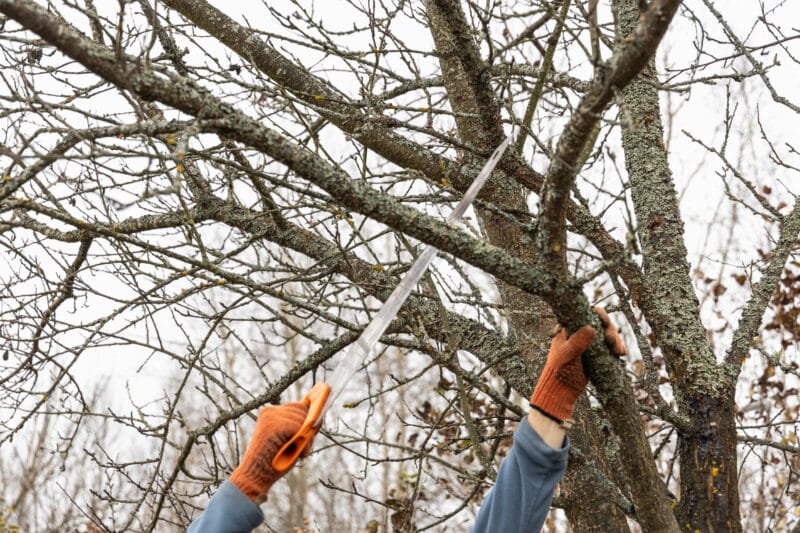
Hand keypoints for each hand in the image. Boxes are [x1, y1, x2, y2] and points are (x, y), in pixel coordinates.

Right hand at [230, 402, 307, 501]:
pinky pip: (300, 429)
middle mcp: (270, 411)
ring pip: (303, 420)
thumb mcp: (288, 440)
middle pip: (302, 410)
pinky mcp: (274, 426)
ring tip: (300, 453)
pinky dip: (304, 444)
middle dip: (308, 428)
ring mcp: (271, 417)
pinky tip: (300, 455)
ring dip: (307, 438)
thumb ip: (299, 427)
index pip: (298, 406)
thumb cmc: (274, 461)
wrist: (254, 477)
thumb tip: (319, 417)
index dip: (308, 418)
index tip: (313, 429)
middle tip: (304, 447)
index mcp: (270, 412)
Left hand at [529, 307, 625, 421]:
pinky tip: (621, 354)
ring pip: (607, 334)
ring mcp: (588, 342)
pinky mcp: (596, 353)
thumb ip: (577, 343)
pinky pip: (609, 346)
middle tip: (612, 343)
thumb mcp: (566, 356)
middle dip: (610, 331)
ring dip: (616, 340)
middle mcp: (579, 331)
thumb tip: (591, 328)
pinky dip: (616, 348)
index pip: (586, 313)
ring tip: (619, 352)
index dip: (599, 315)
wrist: (561, 390)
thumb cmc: (559, 371)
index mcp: (568, 327)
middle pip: (600, 323)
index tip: (605, 323)